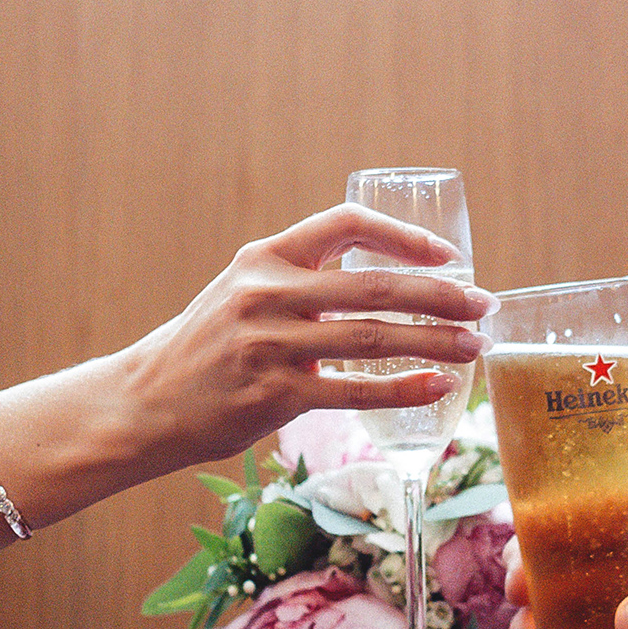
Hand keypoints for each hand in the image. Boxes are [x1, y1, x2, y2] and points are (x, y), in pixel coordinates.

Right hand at [104, 203, 497, 477]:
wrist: (143, 404)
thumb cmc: (205, 350)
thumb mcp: (242, 293)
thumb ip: (300, 283)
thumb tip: (376, 283)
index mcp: (265, 257)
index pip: (346, 223)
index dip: (404, 235)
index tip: (447, 254)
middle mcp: (268, 292)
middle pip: (376, 285)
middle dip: (441, 295)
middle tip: (484, 304)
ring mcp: (271, 344)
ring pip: (374, 338)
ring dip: (435, 342)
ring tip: (475, 346)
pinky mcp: (276, 395)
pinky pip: (357, 390)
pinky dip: (405, 389)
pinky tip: (438, 387)